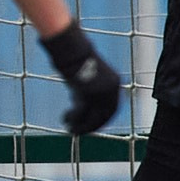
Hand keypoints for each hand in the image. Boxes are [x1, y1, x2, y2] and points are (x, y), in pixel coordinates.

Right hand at [41, 20, 123, 136]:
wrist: (72, 49)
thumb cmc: (76, 62)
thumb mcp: (86, 79)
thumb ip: (88, 93)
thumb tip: (81, 108)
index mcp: (115, 84)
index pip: (112, 109)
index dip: (101, 121)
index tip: (89, 126)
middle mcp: (112, 89)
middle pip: (104, 115)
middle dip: (91, 126)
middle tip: (77, 131)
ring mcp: (102, 91)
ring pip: (94, 117)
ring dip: (82, 126)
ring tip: (70, 129)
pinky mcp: (89, 92)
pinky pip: (82, 112)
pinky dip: (74, 118)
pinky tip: (65, 118)